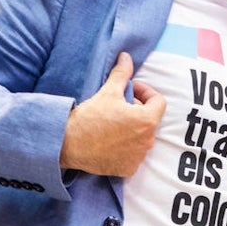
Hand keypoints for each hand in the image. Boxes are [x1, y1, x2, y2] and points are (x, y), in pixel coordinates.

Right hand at [59, 52, 165, 175]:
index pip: (158, 101)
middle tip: (118, 106)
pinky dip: (125, 148)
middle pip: (150, 120)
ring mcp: (138, 157)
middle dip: (138, 110)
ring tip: (113, 124)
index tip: (131, 90)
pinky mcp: (128, 169)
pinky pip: (133, 155)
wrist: (68, 144)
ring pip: (142, 138)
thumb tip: (127, 56)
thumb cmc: (89, 117)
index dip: (145, 92)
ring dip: (132, 129)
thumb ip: (122, 74)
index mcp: (147, 120)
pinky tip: (109, 141)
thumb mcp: (108, 92)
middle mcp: (148, 141)